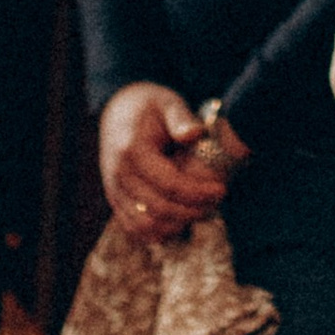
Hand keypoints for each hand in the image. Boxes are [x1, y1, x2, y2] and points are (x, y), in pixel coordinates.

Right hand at [98, 82, 227, 242]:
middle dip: (192, 210)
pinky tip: (180, 221)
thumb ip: (181, 118)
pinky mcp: (115, 200)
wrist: (118, 110)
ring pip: (145, 224)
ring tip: (200, 211)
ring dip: (176, 224)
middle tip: (216, 202)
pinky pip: (134, 228)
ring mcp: (114, 190)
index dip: (197, 192)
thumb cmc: (149, 106)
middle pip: (159, 208)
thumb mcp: (168, 102)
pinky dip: (158, 231)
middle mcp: (118, 174)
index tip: (221, 190)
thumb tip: (195, 133)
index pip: (169, 183)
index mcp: (132, 150)